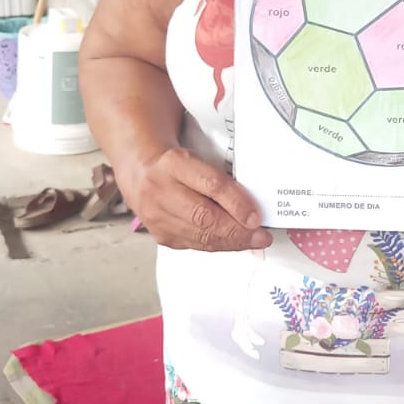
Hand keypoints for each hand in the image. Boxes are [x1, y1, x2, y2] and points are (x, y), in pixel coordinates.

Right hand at [121, 146, 271, 252]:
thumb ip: (222, 177)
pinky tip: (233, 243)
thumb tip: (254, 206)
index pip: (211, 185)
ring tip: (253, 242)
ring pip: (199, 235)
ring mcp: (156, 215)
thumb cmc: (177, 164)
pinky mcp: (160, 234)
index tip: (257, 217)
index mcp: (174, 163)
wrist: (141, 172)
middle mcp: (160, 189)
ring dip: (231, 242)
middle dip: (237, 231)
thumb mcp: (199, 158)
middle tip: (262, 236)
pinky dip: (218, 245)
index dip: (237, 203)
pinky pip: (194, 244)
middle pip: (204, 216)